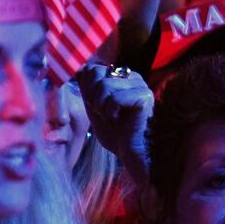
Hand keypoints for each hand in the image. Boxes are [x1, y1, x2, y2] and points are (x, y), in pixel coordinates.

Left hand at [77, 63, 155, 185]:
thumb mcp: (96, 109)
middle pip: (96, 73)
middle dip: (92, 97)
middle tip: (103, 113)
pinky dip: (111, 112)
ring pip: (104, 85)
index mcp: (122, 78)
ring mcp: (140, 85)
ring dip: (101, 107)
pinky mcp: (144, 96)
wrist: (133, 153)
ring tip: (112, 118)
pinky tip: (120, 120)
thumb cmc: (117, 135)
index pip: (93, 69)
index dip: (87, 90)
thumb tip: (80, 71)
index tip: (97, 108)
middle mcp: (133, 77)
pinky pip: (114, 98)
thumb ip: (89, 90)